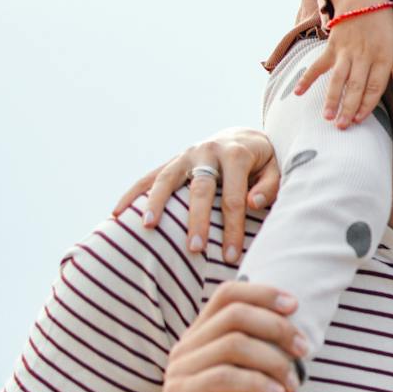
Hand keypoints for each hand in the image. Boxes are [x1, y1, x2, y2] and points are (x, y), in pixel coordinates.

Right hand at [112, 128, 279, 263]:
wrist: (243, 136)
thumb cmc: (263, 162)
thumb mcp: (276, 168)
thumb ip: (270, 186)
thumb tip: (254, 203)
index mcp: (236, 154)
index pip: (234, 197)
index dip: (232, 228)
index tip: (232, 256)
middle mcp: (207, 151)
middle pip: (200, 189)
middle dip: (196, 220)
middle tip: (194, 249)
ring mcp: (186, 155)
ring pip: (167, 179)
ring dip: (155, 203)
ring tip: (147, 228)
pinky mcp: (173, 161)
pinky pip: (149, 177)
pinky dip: (133, 194)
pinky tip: (117, 213)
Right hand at [159, 282, 305, 391]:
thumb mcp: (245, 379)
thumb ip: (257, 352)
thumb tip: (295, 329)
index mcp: (199, 336)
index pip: (227, 294)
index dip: (262, 293)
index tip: (295, 305)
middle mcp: (185, 347)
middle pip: (236, 315)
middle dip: (278, 328)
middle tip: (304, 350)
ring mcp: (178, 370)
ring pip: (234, 344)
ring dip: (274, 360)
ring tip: (294, 383)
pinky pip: (224, 377)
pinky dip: (257, 383)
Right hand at [296, 0, 392, 128]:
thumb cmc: (383, 23)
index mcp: (383, 56)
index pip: (375, 86)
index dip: (367, 104)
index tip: (360, 120)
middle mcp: (363, 55)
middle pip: (356, 86)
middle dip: (349, 108)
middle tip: (342, 127)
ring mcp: (345, 51)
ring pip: (338, 78)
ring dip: (331, 99)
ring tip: (327, 117)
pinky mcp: (331, 46)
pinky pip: (318, 65)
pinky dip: (307, 78)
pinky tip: (298, 93)